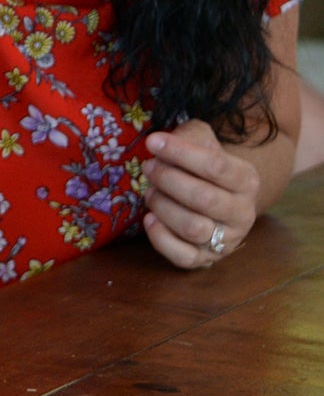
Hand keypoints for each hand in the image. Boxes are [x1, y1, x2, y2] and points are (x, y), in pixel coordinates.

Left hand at [140, 119, 261, 269]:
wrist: (218, 201)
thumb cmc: (203, 168)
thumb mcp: (203, 142)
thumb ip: (189, 135)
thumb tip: (162, 142)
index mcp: (247, 180)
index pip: (217, 166)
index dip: (180, 152)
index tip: (152, 142)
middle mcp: (243, 213)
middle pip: (204, 198)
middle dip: (168, 180)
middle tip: (149, 167)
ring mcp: (226, 240)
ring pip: (193, 228)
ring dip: (163, 206)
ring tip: (151, 192)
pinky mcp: (206, 260)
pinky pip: (183, 256)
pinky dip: (160, 237)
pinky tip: (149, 218)